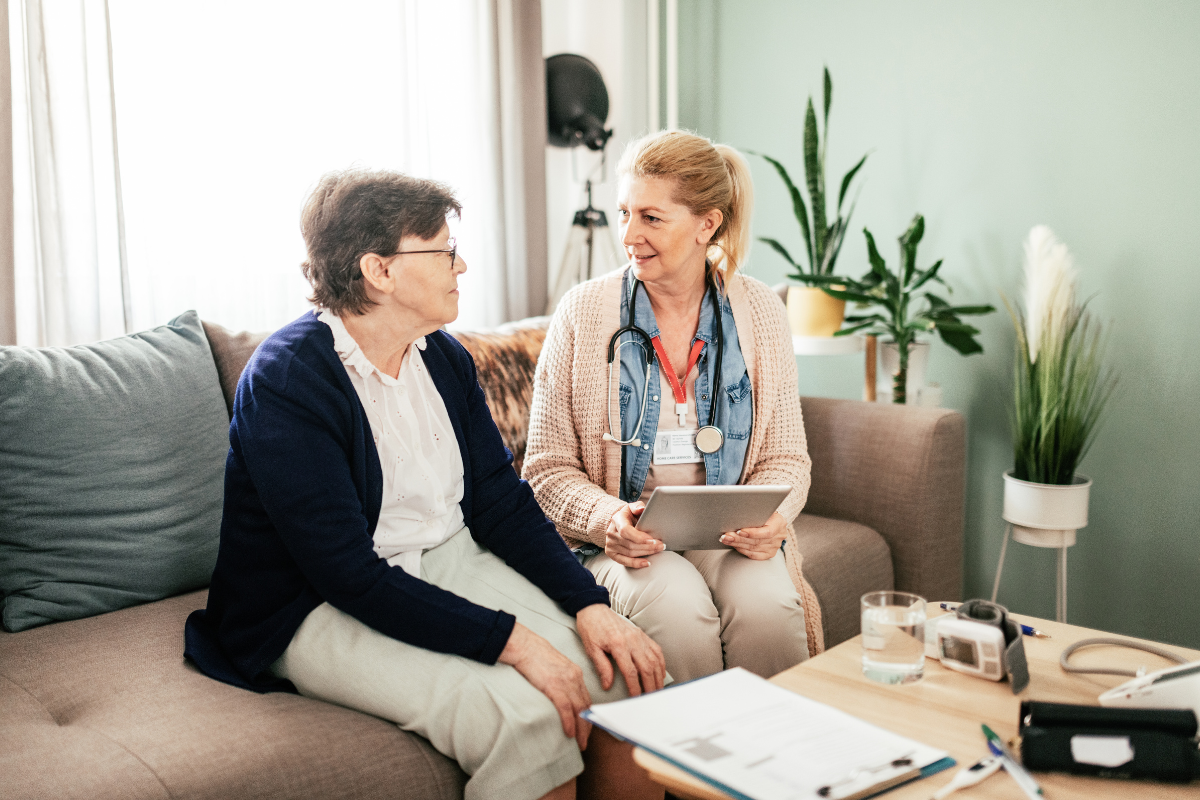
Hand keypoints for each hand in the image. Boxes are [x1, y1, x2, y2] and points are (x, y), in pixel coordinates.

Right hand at [498, 622, 592, 748]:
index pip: (586, 698)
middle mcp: (574, 678)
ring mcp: (565, 682)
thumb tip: (560, 695)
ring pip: (579, 710)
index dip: (588, 716)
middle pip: (586, 706)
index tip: (586, 728)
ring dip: (581, 730)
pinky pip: (566, 709)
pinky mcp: (554, 686)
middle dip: (587, 726)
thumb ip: (561, 680)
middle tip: (585, 741)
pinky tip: (569, 734)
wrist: (524, 645)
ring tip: (580, 743)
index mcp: (575, 673)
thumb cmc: (534, 656)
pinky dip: (569, 723)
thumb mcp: (554, 667)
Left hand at [575, 604, 665, 696]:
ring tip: (657, 690)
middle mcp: (632, 640)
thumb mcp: (592, 649)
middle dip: (650, 685)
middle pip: (646, 667)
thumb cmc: (591, 628)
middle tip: (651, 698)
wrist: (594, 609)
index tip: (636, 698)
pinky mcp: (642, 634)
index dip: (635, 687)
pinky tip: (660, 673)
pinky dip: (660, 663)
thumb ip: (602, 667)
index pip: (630, 671)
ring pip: (654, 660)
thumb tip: (607, 685)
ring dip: (657, 677)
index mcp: (618, 644)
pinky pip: (656, 650)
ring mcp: (639, 636)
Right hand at [604, 502, 663, 567]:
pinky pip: (624, 561)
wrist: (617, 524)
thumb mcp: (632, 508)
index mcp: (617, 520)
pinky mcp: (611, 553)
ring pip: (630, 553)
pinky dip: (636, 563)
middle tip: (661, 545)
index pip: (626, 530)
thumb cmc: (629, 516)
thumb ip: (637, 507)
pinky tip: (646, 563)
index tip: (652, 540)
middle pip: (630, 543)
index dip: (639, 537)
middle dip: (648, 546)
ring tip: (658, 550)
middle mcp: (611, 533)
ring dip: (646, 553)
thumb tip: (641, 509)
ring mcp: (610, 544)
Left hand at [720, 511, 787, 559]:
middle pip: (757, 541)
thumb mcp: (763, 509)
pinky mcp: (768, 554)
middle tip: (726, 535)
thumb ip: (755, 512)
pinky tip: (734, 545)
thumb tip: (738, 511)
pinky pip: (753, 555)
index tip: (739, 531)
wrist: (771, 521)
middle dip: (739, 538)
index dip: (753, 533)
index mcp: (779, 523)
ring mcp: (774, 547)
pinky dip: (742, 550)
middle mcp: (779, 536)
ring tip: (726, 539)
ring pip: (753, 548)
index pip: (767, 532)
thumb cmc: (764, 513)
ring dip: (737, 544)